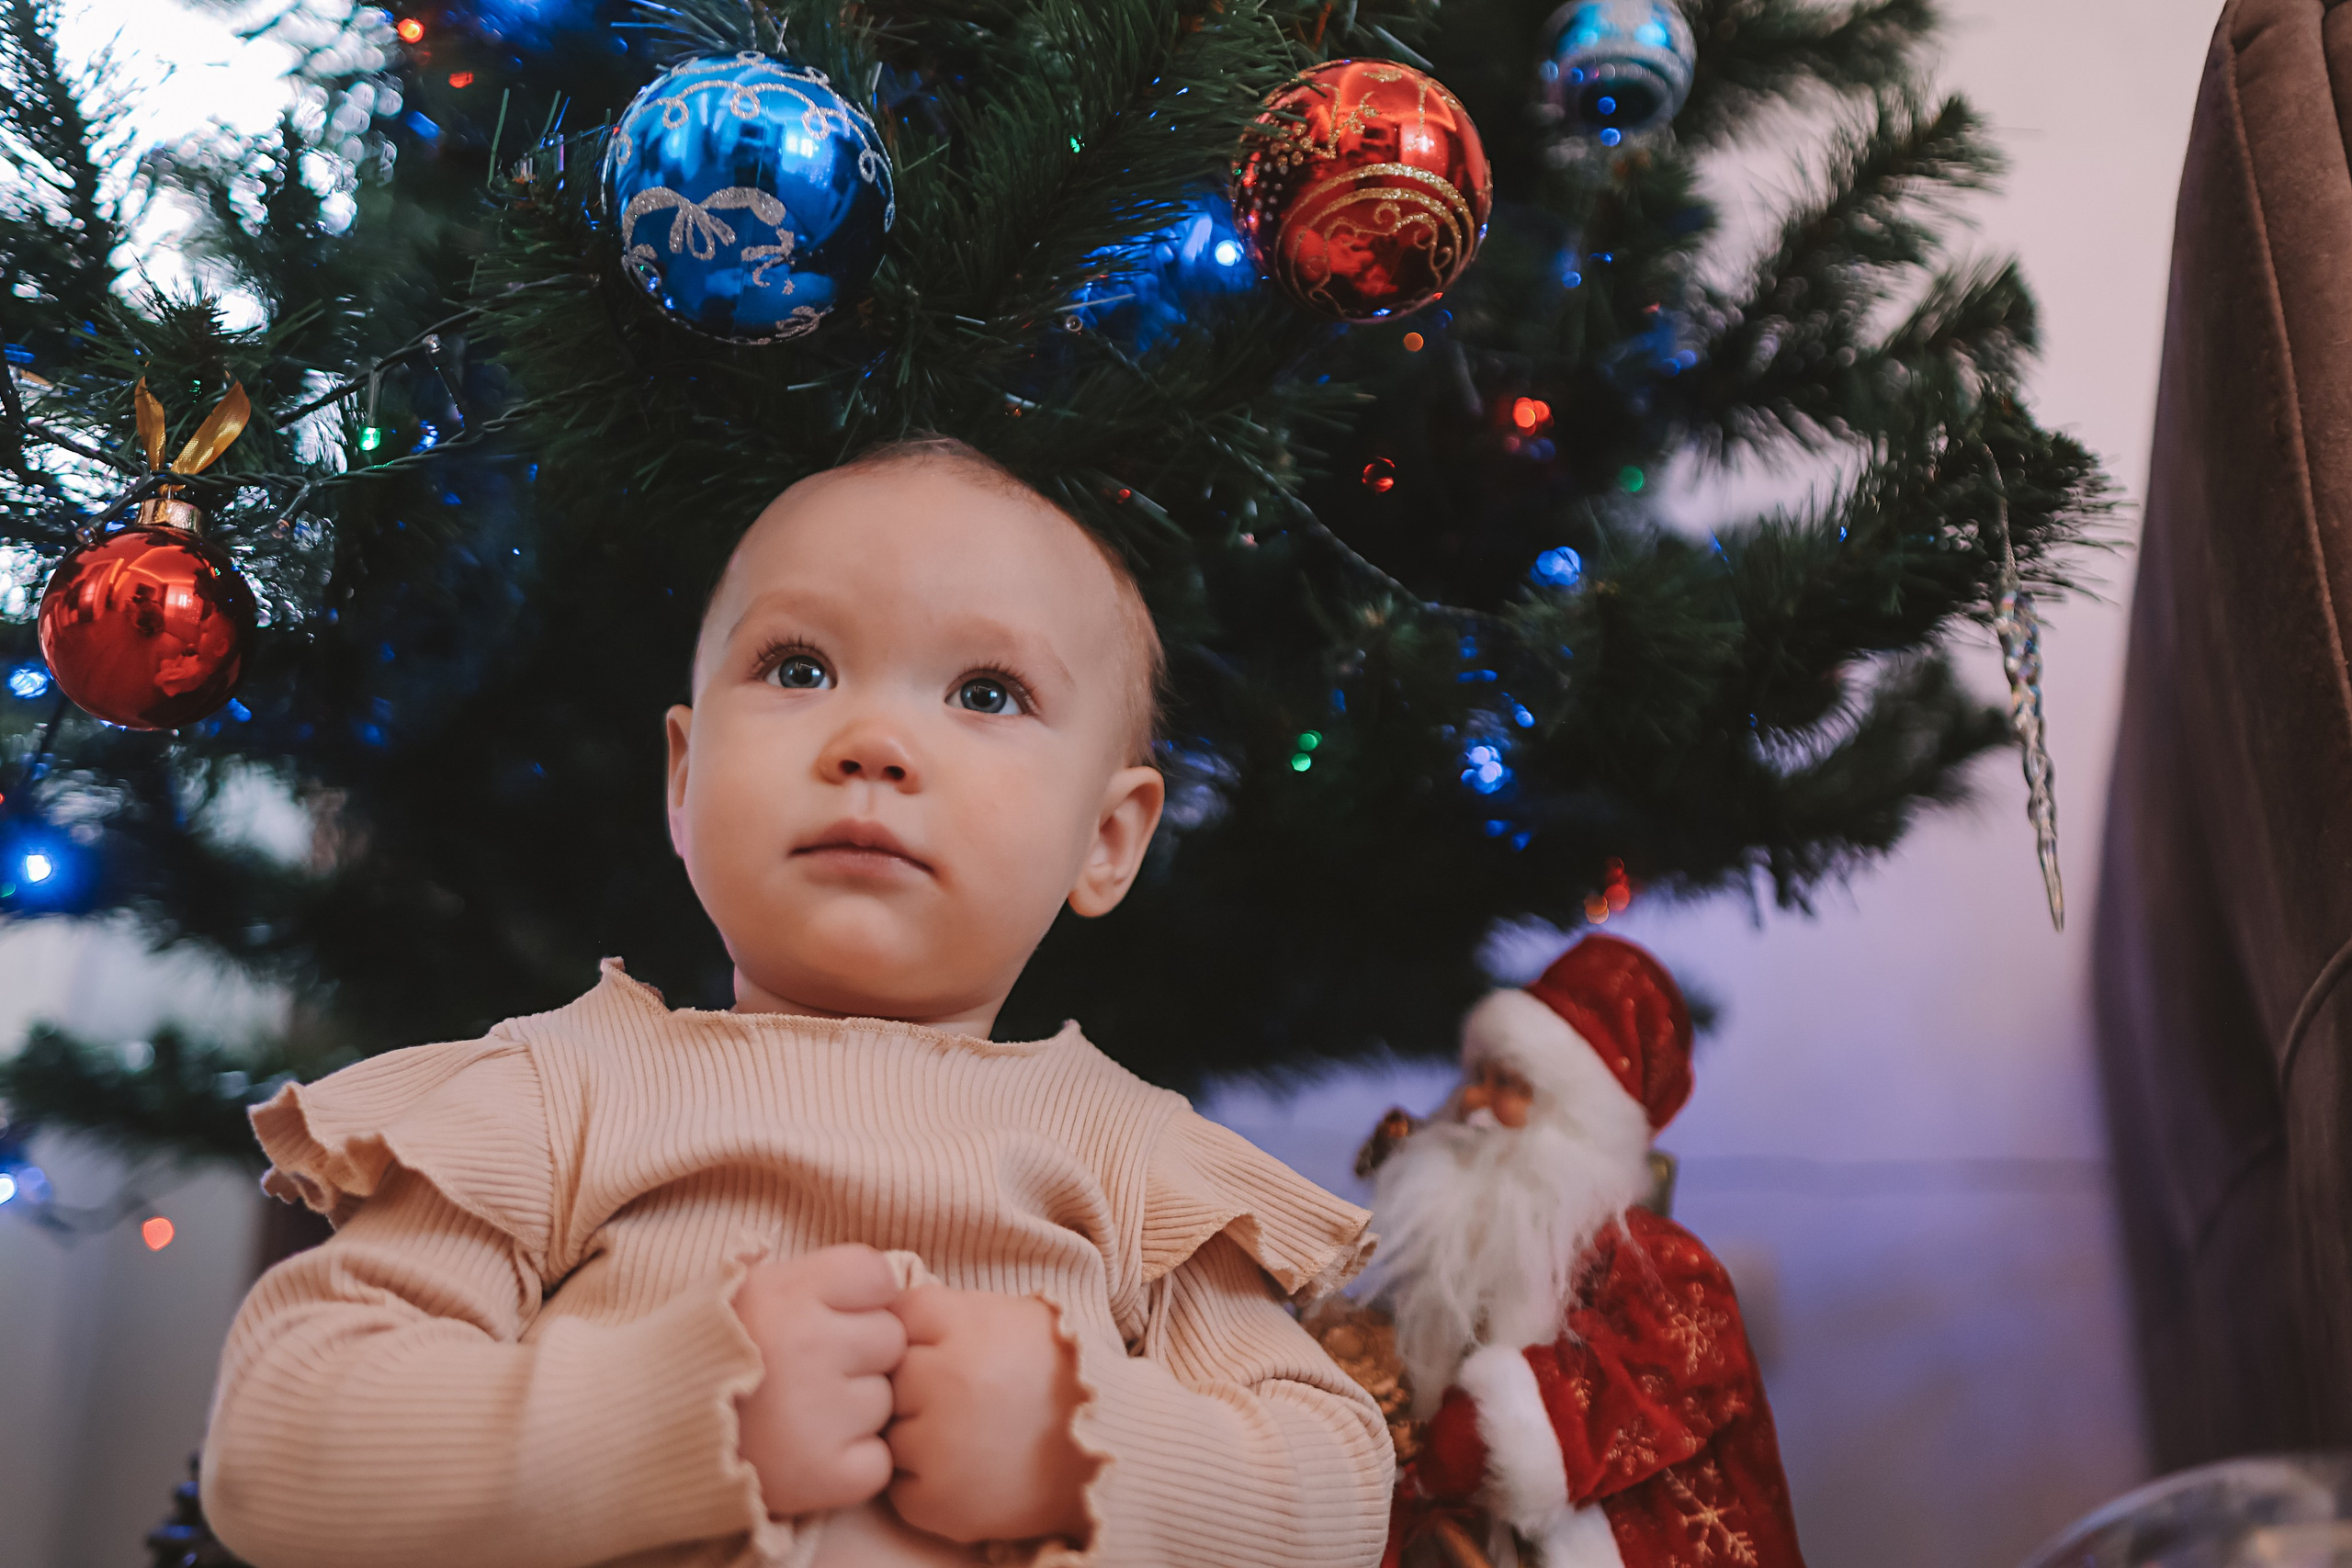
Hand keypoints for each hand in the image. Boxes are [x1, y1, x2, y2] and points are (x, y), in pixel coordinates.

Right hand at [731, 1244, 907, 1516]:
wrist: (636, 1431)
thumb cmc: (706, 1353)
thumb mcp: (752, 1288)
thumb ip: (817, 1279)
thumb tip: (890, 1280)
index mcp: (789, 1291)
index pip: (879, 1276)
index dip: (860, 1299)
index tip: (826, 1317)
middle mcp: (807, 1345)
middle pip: (890, 1339)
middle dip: (860, 1355)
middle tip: (806, 1373)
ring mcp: (817, 1412)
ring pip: (885, 1400)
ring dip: (854, 1412)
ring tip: (797, 1415)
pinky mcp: (821, 1473)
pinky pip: (877, 1462)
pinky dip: (851, 1465)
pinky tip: (806, 1453)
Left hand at [884, 1285, 1093, 1544]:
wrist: (1116, 1445)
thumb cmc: (1065, 1375)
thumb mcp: (1016, 1316)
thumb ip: (954, 1312)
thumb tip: (891, 1315)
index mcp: (960, 1323)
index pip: (897, 1318)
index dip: (921, 1338)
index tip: (950, 1352)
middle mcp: (941, 1378)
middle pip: (888, 1378)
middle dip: (917, 1389)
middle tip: (964, 1401)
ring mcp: (935, 1443)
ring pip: (890, 1435)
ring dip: (918, 1439)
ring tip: (972, 1439)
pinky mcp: (937, 1501)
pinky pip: (901, 1489)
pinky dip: (927, 1486)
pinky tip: (971, 1473)